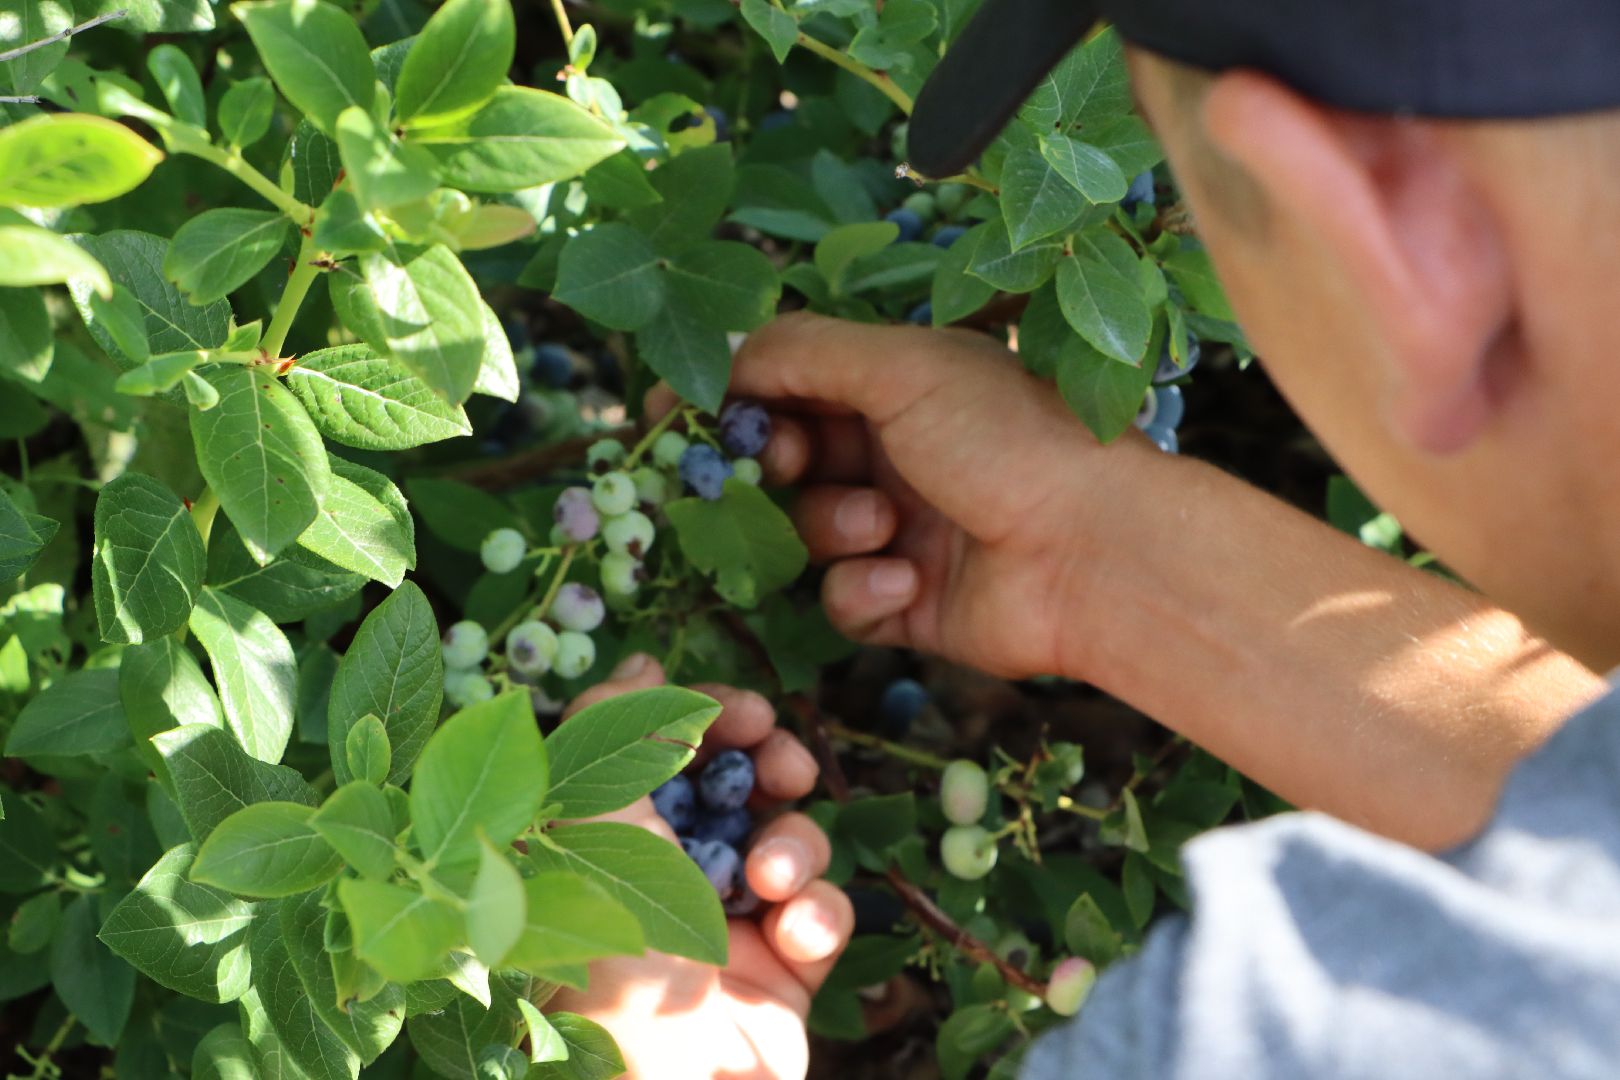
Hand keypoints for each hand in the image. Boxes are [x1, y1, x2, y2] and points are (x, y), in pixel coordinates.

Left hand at [549, 655, 854, 1079]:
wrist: (656, 1072)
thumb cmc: (608, 940)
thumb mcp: (590, 809)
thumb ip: (614, 722)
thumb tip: (645, 662)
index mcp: (619, 833)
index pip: (679, 752)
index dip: (719, 721)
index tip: (749, 712)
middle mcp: (673, 873)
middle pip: (747, 787)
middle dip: (774, 766)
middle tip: (783, 768)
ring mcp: (733, 924)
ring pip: (794, 843)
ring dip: (794, 846)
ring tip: (769, 879)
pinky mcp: (785, 974)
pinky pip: (825, 914)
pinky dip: (817, 915)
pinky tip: (792, 934)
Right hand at [708, 313, 1164, 679]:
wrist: (1095, 554)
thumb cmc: (1010, 439)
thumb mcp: (904, 367)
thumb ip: (803, 352)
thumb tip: (721, 357)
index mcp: (903, 386)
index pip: (792, 383)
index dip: (736, 399)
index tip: (677, 417)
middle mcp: (898, 454)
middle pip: (786, 460)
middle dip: (778, 464)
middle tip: (783, 463)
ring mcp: (901, 531)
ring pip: (806, 533)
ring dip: (831, 527)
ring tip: (884, 526)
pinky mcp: (906, 603)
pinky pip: (840, 600)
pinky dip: (863, 589)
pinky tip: (909, 579)